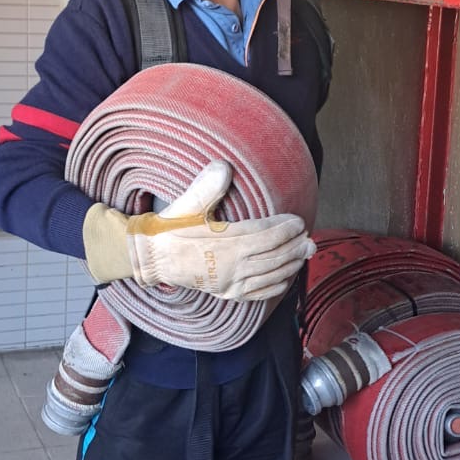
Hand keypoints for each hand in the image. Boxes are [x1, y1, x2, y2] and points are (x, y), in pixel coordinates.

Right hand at [83, 160, 315, 301]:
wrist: (151, 258)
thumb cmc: (169, 230)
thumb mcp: (186, 204)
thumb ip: (207, 186)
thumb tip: (223, 166)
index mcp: (225, 243)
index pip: (265, 235)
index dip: (285, 228)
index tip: (297, 221)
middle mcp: (231, 266)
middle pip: (273, 256)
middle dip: (294, 247)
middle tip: (309, 238)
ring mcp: (229, 282)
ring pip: (269, 275)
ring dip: (290, 265)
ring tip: (304, 254)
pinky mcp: (225, 292)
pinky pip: (257, 293)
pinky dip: (276, 286)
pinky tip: (286, 279)